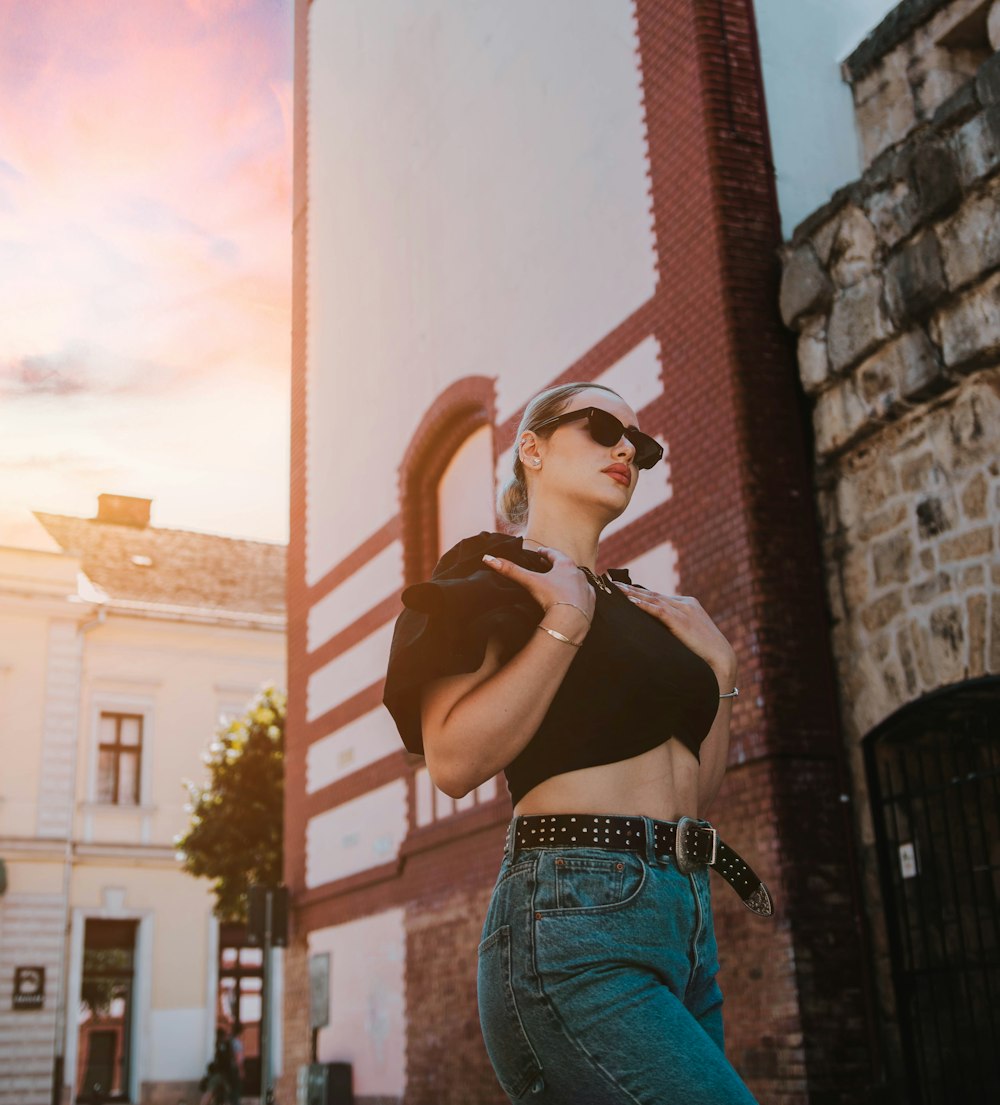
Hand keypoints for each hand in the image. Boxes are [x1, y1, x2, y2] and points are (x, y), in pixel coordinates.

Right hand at [482, 545, 594, 623]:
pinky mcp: (591, 603)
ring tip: (559, 583)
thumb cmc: (551, 597)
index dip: (545, 553)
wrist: (571, 621)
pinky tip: (572, 599)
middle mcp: (579, 574)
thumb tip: (488, 558)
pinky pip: (584, 595)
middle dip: (556, 565)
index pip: (554, 554)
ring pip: (576, 580)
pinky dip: (578, 595)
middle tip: (547, 566)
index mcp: (565, 565)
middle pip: (566, 566)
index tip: (539, 552)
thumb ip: (510, 570)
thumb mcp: (530, 581)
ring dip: (568, 580)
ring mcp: (587, 588)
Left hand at [616, 583, 736, 679]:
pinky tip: (629, 602)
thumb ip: (673, 629)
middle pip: (652, 594)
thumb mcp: (687, 636)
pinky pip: (658, 610)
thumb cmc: (704, 654)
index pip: (659, 597)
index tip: (622, 590)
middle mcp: (685, 603)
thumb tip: (652, 632)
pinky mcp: (681, 621)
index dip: (639, 593)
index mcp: (688, 605)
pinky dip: (643, 605)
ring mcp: (684, 610)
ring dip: (632, 594)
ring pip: (653, 599)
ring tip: (615, 590)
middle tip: (612, 583)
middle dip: (631, 589)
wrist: (722, 660)